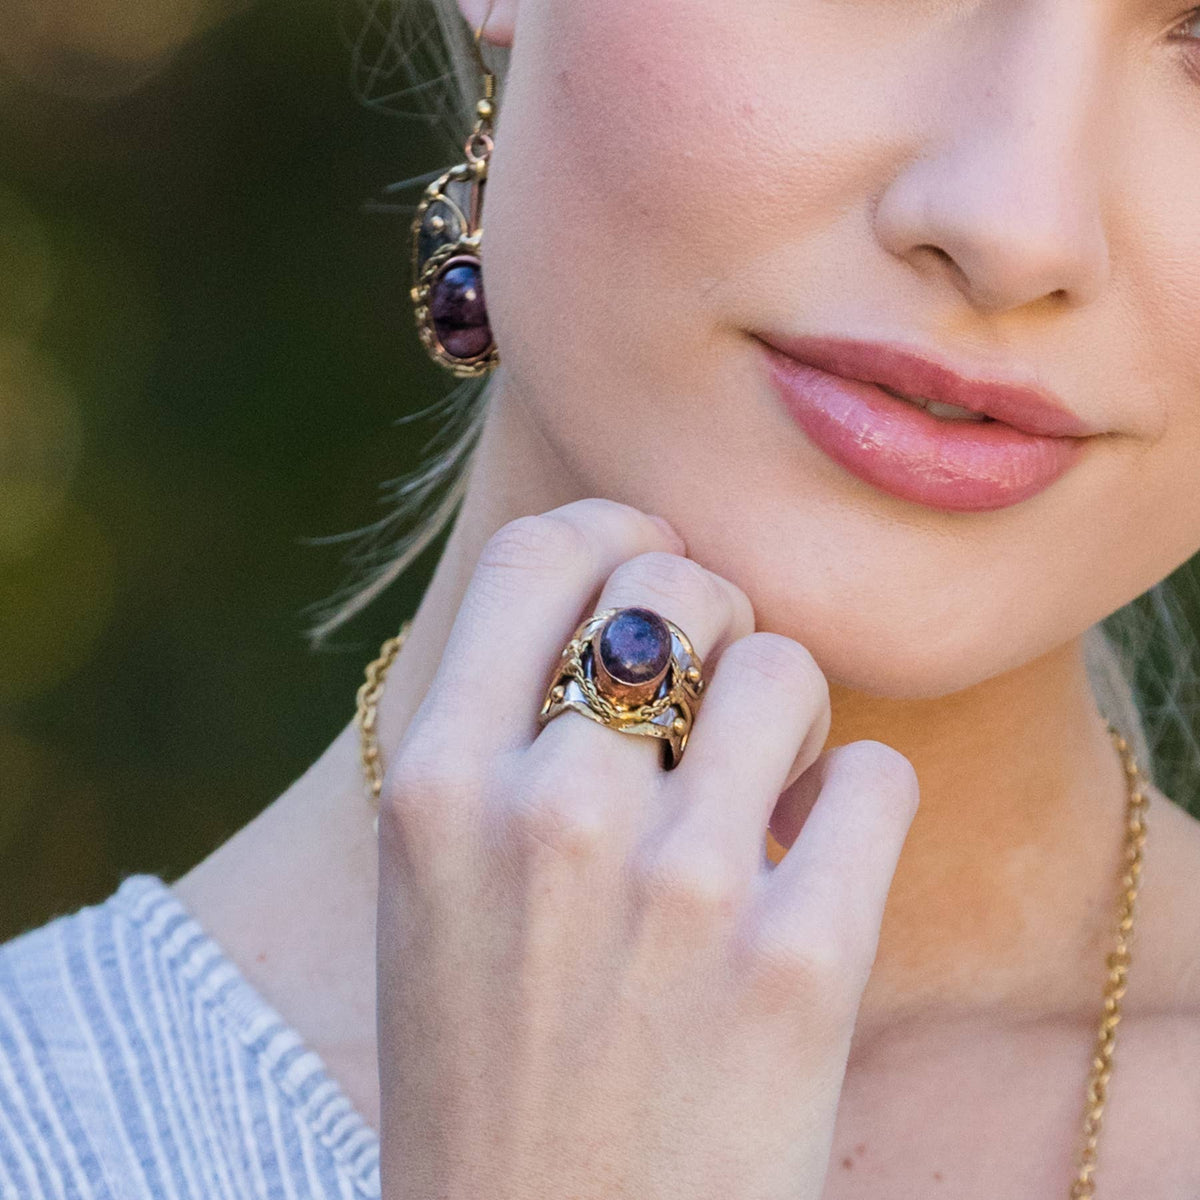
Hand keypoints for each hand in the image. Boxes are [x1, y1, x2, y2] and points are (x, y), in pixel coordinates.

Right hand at [376, 497, 918, 1199]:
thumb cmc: (487, 1064)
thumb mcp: (435, 885)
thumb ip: (498, 739)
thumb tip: (619, 603)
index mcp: (438, 786)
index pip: (539, 553)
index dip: (611, 535)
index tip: (647, 570)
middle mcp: (549, 816)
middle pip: (676, 585)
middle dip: (713, 612)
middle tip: (719, 687)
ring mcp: (678, 886)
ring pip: (786, 666)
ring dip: (792, 707)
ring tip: (770, 782)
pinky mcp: (799, 961)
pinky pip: (876, 778)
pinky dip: (860, 800)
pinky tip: (819, 856)